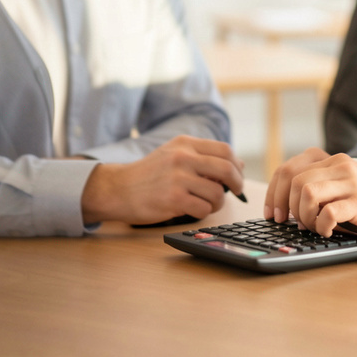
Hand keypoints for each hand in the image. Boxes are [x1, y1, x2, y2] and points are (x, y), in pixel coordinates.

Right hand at [81, 136, 244, 224]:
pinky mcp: (173, 199)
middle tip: (235, 191)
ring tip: (205, 203)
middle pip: (227, 169)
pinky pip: (204, 209)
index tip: (237, 175)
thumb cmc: (149, 174)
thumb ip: (202, 156)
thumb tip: (238, 165)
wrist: (118, 189)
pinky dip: (203, 212)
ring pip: (217, 193)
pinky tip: (193, 209)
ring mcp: (178, 178)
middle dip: (236, 183)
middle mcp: (183, 157)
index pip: (225, 150)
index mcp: (185, 144)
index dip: (237, 165)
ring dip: (217, 202)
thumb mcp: (173, 154)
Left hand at [264, 148, 356, 247]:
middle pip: (294, 180)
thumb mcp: (340, 188)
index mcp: (331, 160)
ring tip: (313, 227)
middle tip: (292, 224)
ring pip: (307, 192)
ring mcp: (352, 182)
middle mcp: (340, 165)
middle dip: (287, 206)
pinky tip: (328, 231)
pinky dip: (322, 226)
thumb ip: (316, 187)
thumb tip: (282, 206)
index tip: (272, 213)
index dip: (274, 193)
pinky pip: (329, 212)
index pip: (288, 169)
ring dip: (303, 216)